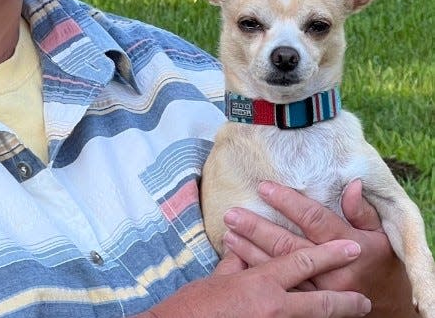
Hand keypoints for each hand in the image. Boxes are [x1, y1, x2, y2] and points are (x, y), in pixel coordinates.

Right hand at [138, 239, 370, 317]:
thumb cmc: (194, 305)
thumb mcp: (216, 279)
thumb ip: (236, 264)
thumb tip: (246, 251)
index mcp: (260, 282)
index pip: (302, 262)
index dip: (329, 255)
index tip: (350, 248)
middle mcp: (273, 306)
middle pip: (321, 302)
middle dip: (346, 301)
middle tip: (365, 298)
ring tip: (350, 316)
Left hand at [222, 180, 416, 316]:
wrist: (386, 306)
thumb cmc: (379, 262)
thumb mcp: (379, 234)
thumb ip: (361, 211)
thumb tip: (351, 184)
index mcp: (349, 245)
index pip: (313, 219)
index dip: (288, 202)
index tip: (264, 187)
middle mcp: (333, 270)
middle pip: (289, 245)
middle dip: (258, 228)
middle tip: (232, 214)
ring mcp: (319, 290)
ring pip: (279, 269)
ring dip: (250, 250)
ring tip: (228, 232)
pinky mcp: (308, 305)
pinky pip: (279, 288)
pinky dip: (256, 272)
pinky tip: (237, 259)